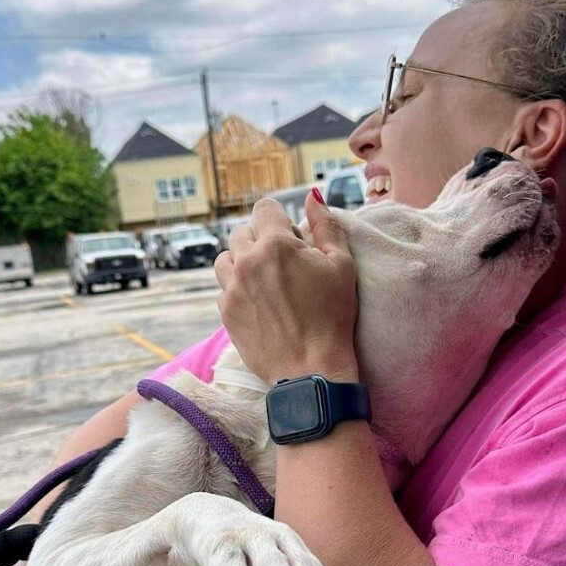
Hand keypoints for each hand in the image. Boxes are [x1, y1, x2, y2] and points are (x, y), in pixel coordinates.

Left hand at [215, 192, 359, 383]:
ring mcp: (232, 288)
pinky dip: (237, 288)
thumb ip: (325, 225)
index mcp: (275, 244)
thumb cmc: (333, 318)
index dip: (279, 219)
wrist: (311, 370)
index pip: (264, 208)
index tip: (291, 237)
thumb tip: (311, 196)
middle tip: (283, 263)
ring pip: (226, 258)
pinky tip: (259, 302)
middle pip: (242, 231)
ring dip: (242, 261)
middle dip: (260, 240)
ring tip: (265, 280)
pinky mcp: (226, 312)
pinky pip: (224, 288)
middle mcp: (247, 262)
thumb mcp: (341, 265)